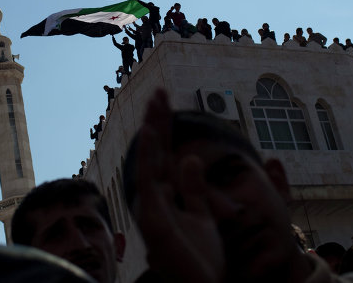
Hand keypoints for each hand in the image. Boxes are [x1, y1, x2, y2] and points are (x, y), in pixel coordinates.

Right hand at [133, 90, 223, 282]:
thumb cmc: (201, 262)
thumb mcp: (203, 217)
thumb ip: (195, 189)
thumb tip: (191, 158)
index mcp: (168, 198)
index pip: (165, 155)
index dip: (164, 128)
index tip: (166, 101)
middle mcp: (156, 200)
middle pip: (155, 153)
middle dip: (157, 122)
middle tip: (159, 91)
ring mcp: (152, 209)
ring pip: (150, 162)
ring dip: (152, 130)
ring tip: (156, 102)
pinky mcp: (154, 221)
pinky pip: (149, 182)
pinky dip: (149, 156)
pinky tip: (151, 132)